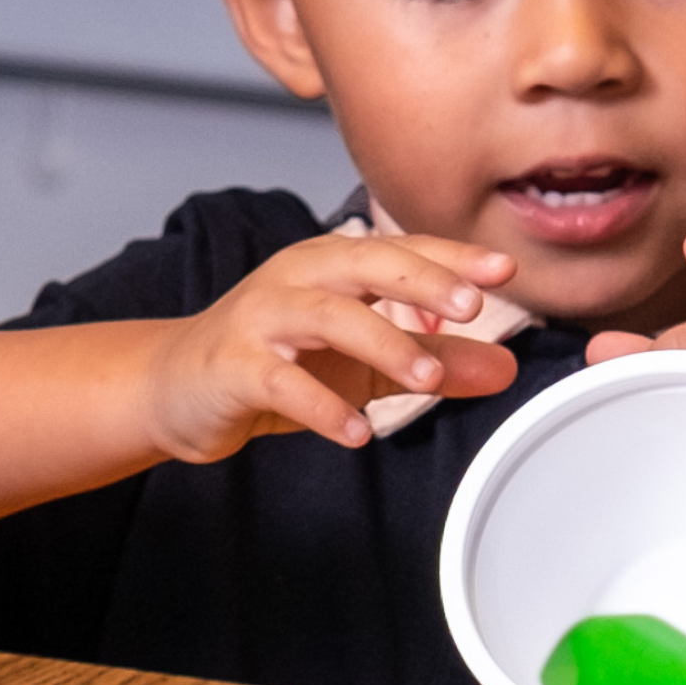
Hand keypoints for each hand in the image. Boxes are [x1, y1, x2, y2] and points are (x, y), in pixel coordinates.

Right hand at [144, 230, 523, 456]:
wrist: (178, 388)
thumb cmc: (274, 362)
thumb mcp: (363, 363)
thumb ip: (431, 359)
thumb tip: (506, 367)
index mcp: (331, 265)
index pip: (400, 251)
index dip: (451, 258)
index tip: (505, 271)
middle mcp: (296, 278)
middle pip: (365, 265)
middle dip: (421, 281)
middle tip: (472, 306)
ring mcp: (261, 319)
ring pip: (328, 317)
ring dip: (382, 344)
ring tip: (428, 380)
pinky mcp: (234, 366)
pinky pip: (282, 382)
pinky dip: (323, 408)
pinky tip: (358, 433)